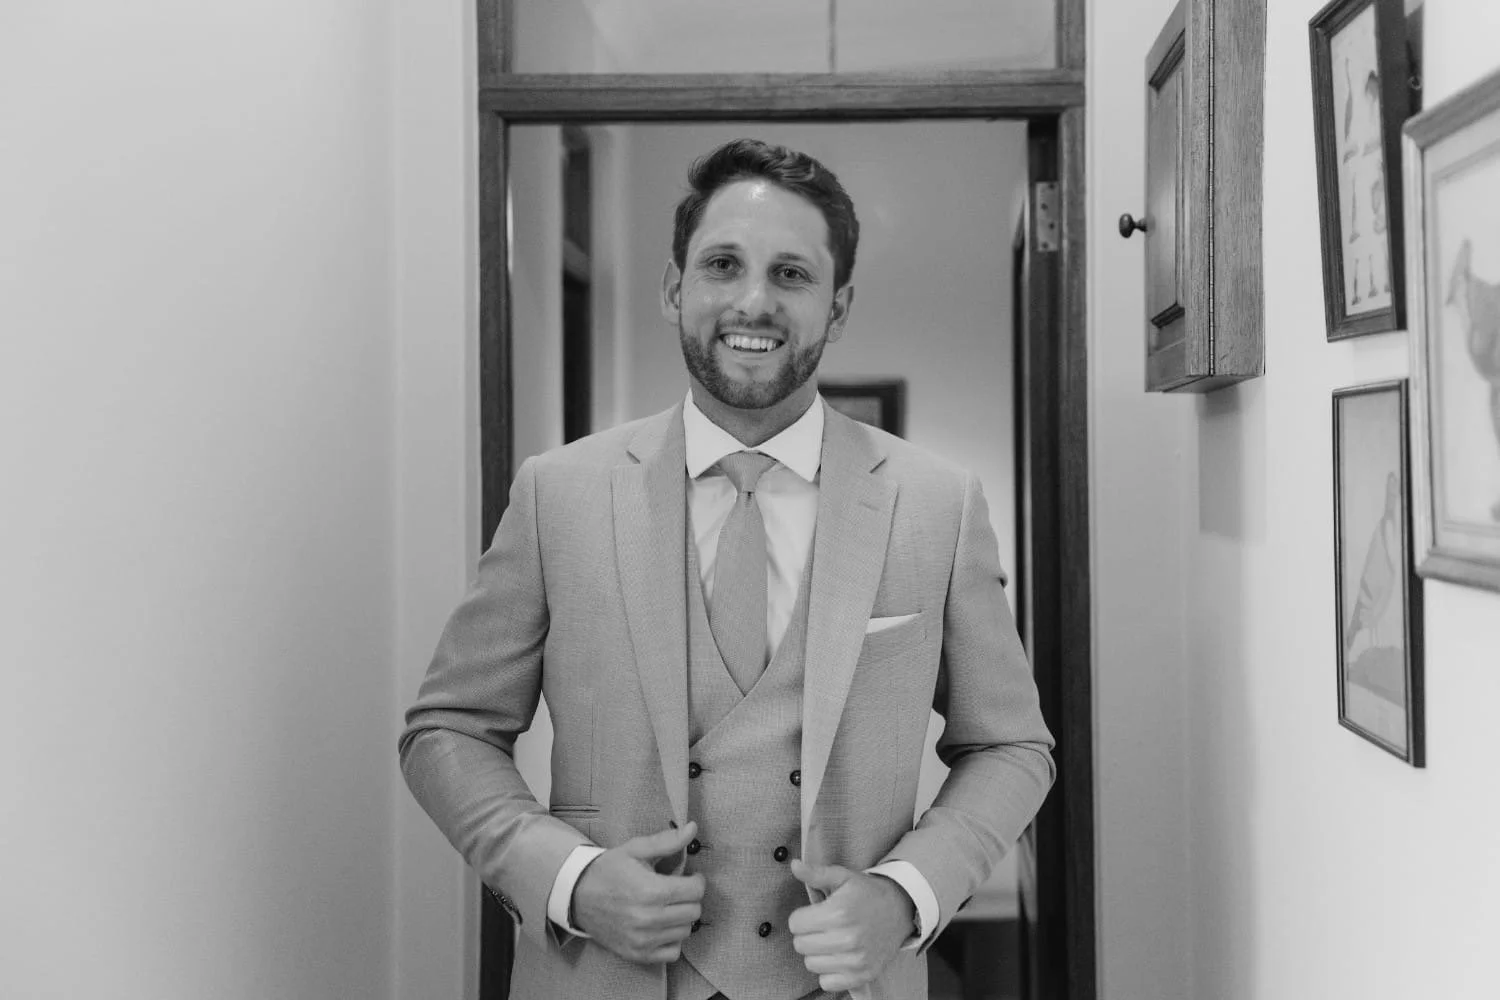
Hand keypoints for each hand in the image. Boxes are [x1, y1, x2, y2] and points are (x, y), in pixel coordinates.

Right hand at [572, 821, 705, 964]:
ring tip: (667, 906)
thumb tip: (693, 828)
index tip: (689, 877)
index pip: (696, 890)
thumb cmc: (608, 870)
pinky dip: (672, 940)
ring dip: (681, 918)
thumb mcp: (636, 849)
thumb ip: (667, 840)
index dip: (696, 880)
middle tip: (677, 890)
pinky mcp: (637, 954)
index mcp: (651, 890)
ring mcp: (643, 939)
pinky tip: (661, 926)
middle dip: (690, 898)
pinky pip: (673, 952)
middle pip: (694, 911)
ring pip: (686, 931)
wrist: (577, 896)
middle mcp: (648, 918)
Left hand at [788, 859, 914, 992]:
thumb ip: (816, 873)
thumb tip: (794, 865)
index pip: (794, 924)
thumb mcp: (843, 877)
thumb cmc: (867, 893)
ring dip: (817, 953)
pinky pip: (827, 983)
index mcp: (838, 912)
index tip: (814, 914)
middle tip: (823, 927)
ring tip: (831, 941)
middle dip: (807, 934)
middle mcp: (847, 939)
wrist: (900, 910)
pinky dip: (829, 972)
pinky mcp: (862, 976)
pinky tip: (838, 957)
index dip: (802, 917)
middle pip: (800, 945)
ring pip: (811, 964)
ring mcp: (856, 960)